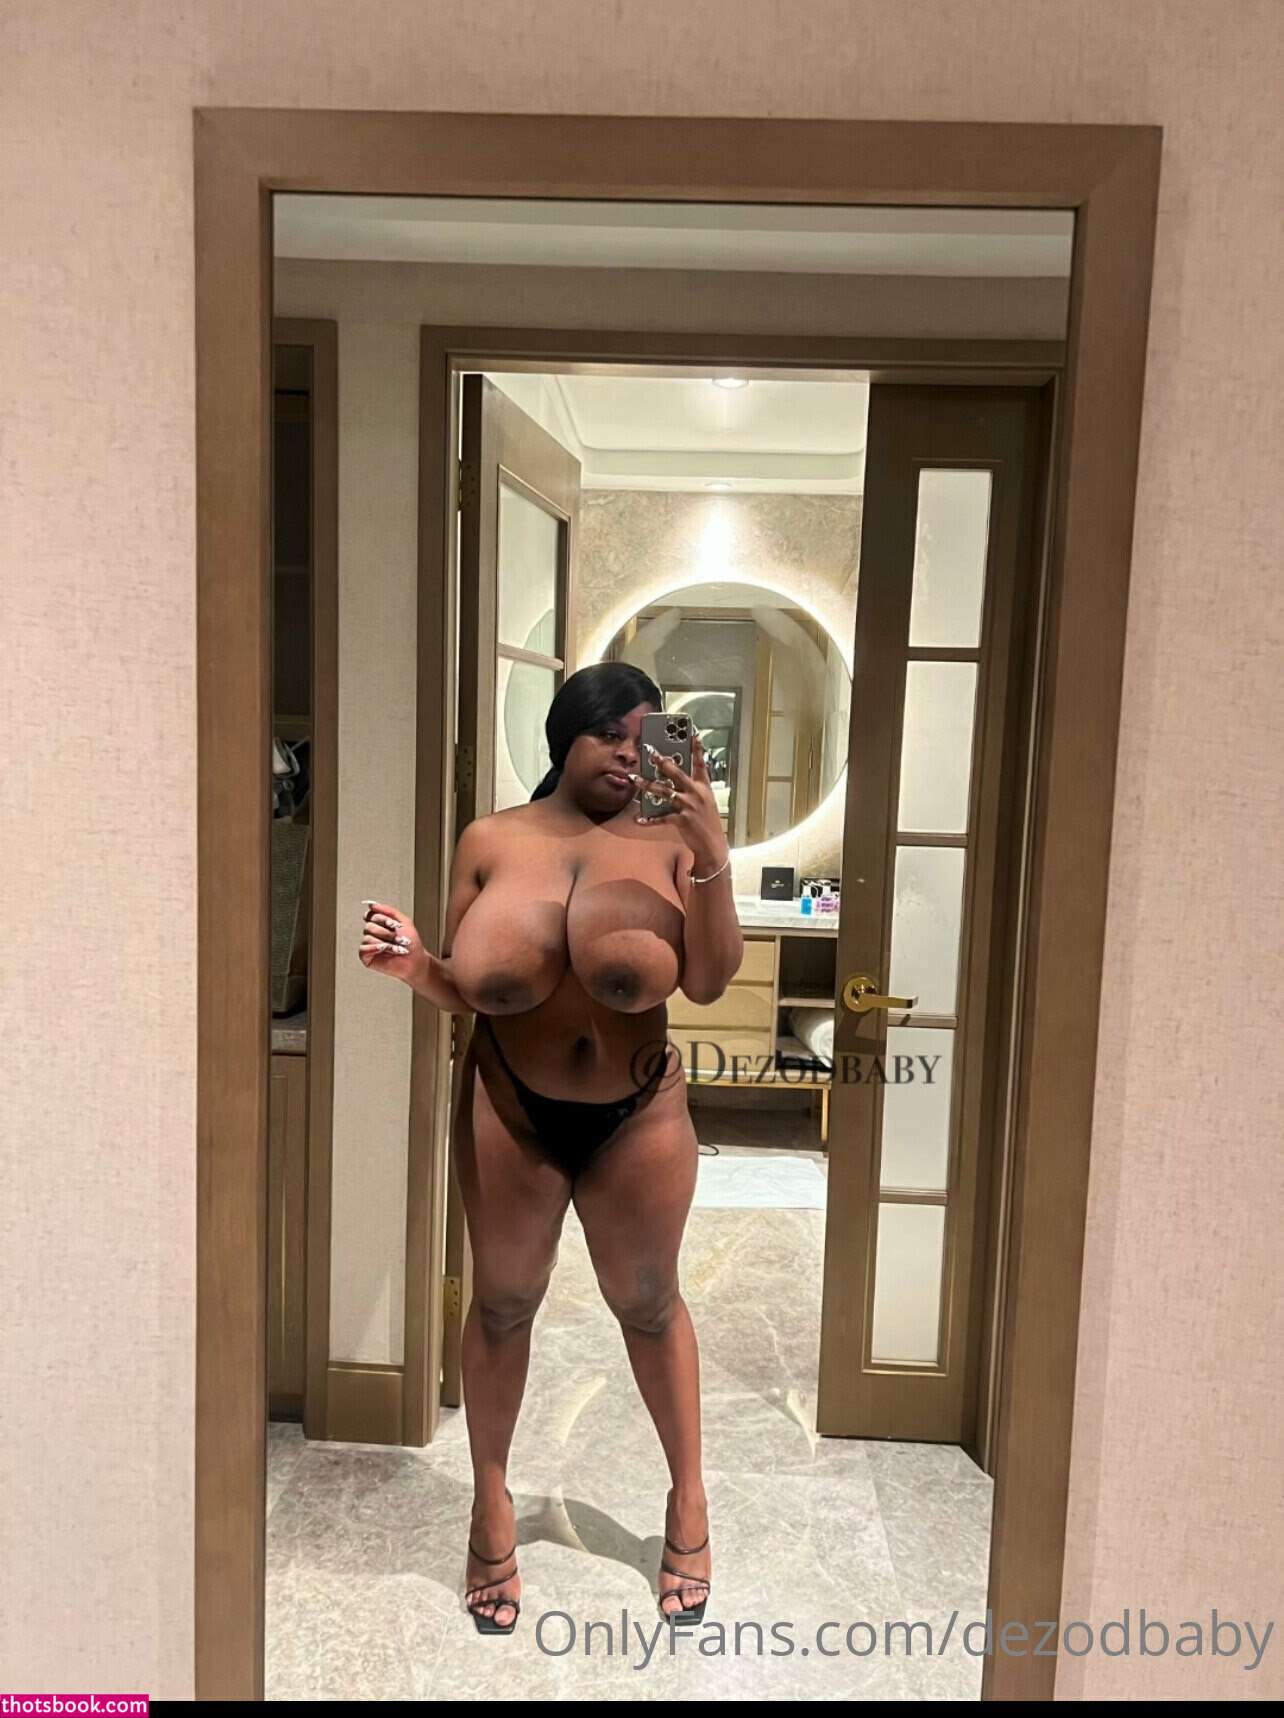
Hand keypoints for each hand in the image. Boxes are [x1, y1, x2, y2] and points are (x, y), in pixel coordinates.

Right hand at [358, 899, 427, 988]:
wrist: (415, 960)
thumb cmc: (411, 943)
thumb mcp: (403, 921)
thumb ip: (388, 911)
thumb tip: (371, 905)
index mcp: (379, 924)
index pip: (370, 914)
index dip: (381, 918)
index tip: (394, 925)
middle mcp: (372, 933)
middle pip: (369, 925)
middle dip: (387, 932)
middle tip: (399, 939)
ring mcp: (367, 944)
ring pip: (368, 937)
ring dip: (386, 942)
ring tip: (398, 948)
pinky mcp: (365, 956)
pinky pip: (364, 948)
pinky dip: (376, 948)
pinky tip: (386, 950)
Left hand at [636, 733, 729, 870]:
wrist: (713, 845)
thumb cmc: (707, 821)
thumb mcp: (705, 801)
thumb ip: (693, 787)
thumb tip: (676, 777)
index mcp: (703, 787)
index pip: (701, 763)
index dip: (697, 748)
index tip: (692, 732)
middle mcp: (696, 793)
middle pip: (677, 773)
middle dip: (662, 762)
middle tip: (650, 752)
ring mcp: (688, 806)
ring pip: (664, 792)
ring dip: (647, 785)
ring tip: (634, 779)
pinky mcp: (681, 820)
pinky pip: (661, 817)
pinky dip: (649, 819)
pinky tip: (638, 819)